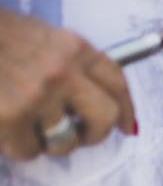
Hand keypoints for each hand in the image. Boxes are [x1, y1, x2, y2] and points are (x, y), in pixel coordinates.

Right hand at [0, 8, 134, 158]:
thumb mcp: (34, 34)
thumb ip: (66, 61)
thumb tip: (94, 94)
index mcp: (71, 47)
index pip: (116, 81)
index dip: (127, 108)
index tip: (127, 127)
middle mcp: (62, 71)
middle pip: (106, 118)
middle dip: (94, 134)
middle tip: (75, 136)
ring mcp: (37, 95)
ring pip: (65, 142)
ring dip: (47, 142)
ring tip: (27, 126)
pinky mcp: (10, 117)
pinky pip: (29, 151)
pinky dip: (17, 146)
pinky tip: (4, 128)